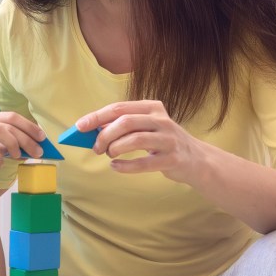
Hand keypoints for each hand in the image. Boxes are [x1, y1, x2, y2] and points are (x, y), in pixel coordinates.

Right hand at [0, 112, 46, 173]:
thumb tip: (21, 148)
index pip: (12, 117)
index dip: (30, 126)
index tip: (42, 138)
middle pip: (10, 123)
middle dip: (28, 137)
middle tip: (38, 152)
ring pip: (0, 131)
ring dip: (15, 144)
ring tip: (19, 157)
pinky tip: (1, 165)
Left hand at [76, 100, 207, 182]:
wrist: (195, 159)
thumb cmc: (162, 142)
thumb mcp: (146, 127)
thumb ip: (124, 126)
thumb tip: (94, 129)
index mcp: (152, 108)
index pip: (119, 108)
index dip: (97, 117)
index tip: (80, 127)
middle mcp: (161, 120)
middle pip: (126, 122)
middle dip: (105, 135)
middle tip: (97, 148)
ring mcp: (168, 139)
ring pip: (135, 140)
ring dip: (115, 149)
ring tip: (110, 155)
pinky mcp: (172, 158)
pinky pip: (144, 163)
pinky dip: (125, 166)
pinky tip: (116, 167)